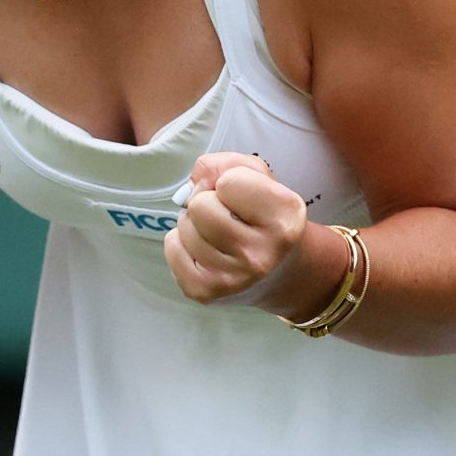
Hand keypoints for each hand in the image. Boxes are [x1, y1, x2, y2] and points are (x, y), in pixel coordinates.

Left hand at [164, 151, 329, 310]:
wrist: (278, 272)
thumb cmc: (264, 217)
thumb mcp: (260, 180)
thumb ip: (228, 164)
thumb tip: (195, 179)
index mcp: (284, 219)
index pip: (228, 181)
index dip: (230, 182)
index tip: (243, 197)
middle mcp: (261, 253)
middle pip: (199, 205)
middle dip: (208, 202)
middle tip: (227, 216)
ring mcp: (233, 278)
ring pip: (184, 226)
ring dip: (195, 223)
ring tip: (219, 234)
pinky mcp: (206, 291)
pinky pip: (171, 247)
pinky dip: (181, 242)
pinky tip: (206, 249)